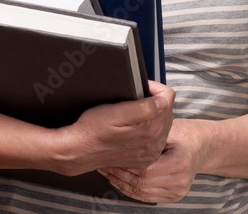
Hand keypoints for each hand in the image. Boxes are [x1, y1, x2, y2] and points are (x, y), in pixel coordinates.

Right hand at [54, 80, 174, 175]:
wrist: (79, 151)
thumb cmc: (93, 130)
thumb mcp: (116, 111)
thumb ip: (144, 106)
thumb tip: (163, 100)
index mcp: (151, 130)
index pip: (168, 97)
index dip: (154, 88)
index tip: (141, 89)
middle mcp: (155, 143)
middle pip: (167, 111)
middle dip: (155, 103)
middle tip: (135, 102)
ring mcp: (151, 153)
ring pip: (163, 124)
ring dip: (153, 117)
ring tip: (134, 116)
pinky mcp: (145, 159)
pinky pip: (156, 139)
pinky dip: (149, 131)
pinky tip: (135, 129)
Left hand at [97, 118, 207, 203]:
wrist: (204, 147)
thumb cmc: (186, 133)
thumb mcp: (171, 128)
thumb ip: (152, 131)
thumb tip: (128, 123)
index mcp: (180, 162)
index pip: (145, 170)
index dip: (125, 165)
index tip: (110, 156)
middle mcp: (181, 180)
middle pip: (141, 183)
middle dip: (119, 174)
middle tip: (104, 164)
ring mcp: (178, 190)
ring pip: (141, 192)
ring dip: (121, 183)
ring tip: (107, 172)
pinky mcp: (174, 196)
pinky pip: (146, 196)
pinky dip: (129, 189)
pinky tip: (118, 181)